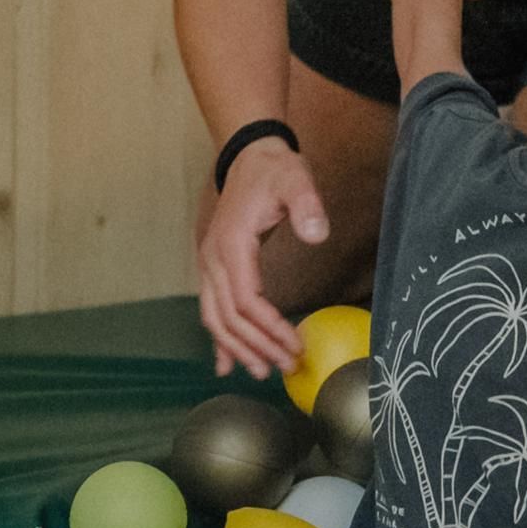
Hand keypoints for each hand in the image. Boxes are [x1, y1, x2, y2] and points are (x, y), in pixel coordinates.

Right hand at [195, 139, 323, 376]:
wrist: (249, 156)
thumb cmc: (274, 171)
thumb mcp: (296, 180)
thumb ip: (307, 205)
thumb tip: (318, 234)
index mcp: (232, 245)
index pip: (246, 299)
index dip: (269, 327)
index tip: (293, 344)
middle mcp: (212, 259)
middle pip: (228, 317)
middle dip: (256, 346)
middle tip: (286, 366)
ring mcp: (208, 265)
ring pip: (215, 318)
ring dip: (237, 348)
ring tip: (262, 371)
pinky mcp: (213, 267)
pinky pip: (211, 309)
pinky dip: (218, 339)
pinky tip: (224, 364)